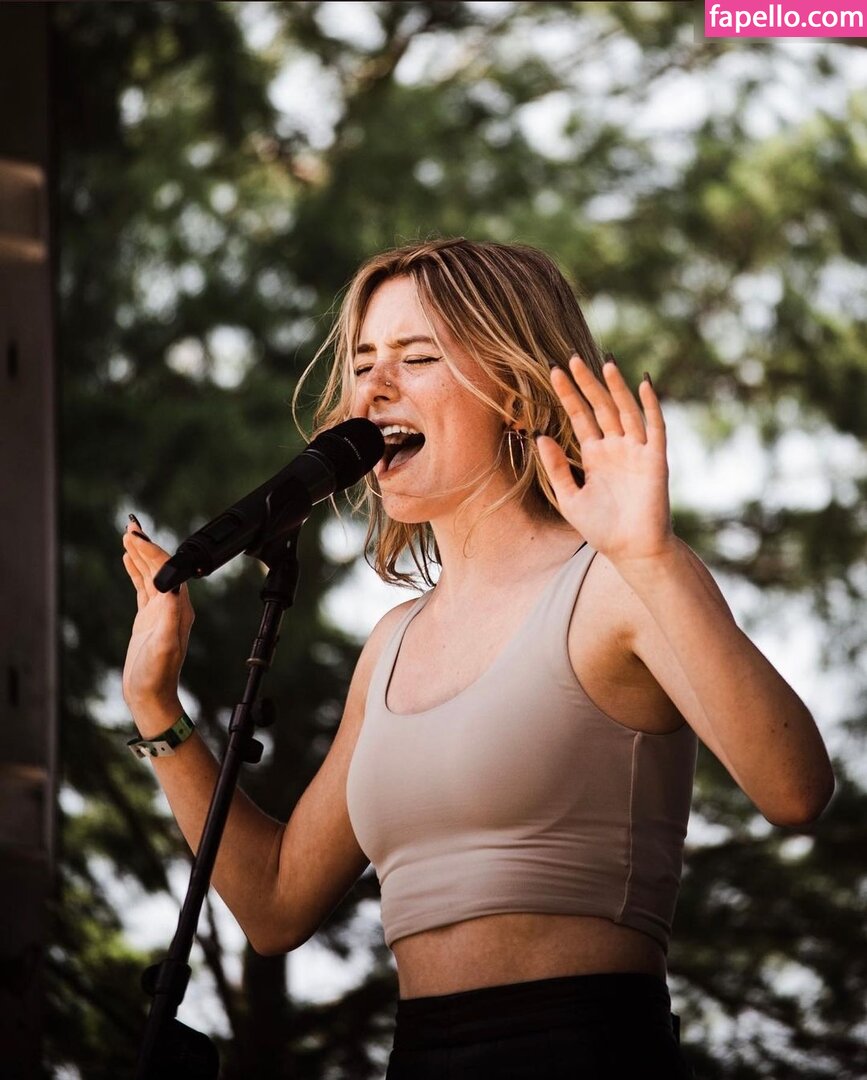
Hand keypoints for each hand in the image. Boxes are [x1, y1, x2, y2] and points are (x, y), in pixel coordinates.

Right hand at [121, 520, 194, 715]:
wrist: (150, 694)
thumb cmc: (156, 674)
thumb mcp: (164, 645)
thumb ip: (171, 617)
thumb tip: (174, 589)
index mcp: (179, 606)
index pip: (167, 569)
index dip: (151, 551)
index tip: (136, 536)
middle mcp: (173, 604)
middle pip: (160, 566)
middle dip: (145, 546)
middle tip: (130, 526)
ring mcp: (160, 610)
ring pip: (150, 574)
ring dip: (140, 554)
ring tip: (127, 535)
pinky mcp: (148, 617)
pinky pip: (142, 587)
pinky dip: (135, 570)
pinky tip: (128, 560)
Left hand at [536, 355, 674, 567]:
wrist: (632, 550)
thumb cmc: (602, 528)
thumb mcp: (569, 498)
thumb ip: (556, 468)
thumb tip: (540, 436)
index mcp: (594, 456)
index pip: (579, 417)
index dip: (567, 396)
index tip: (552, 372)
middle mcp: (615, 448)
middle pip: (600, 408)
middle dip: (587, 384)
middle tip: (571, 359)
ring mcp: (636, 451)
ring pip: (625, 411)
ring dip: (615, 388)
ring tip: (604, 363)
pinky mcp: (655, 459)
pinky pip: (655, 427)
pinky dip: (650, 405)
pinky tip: (642, 384)